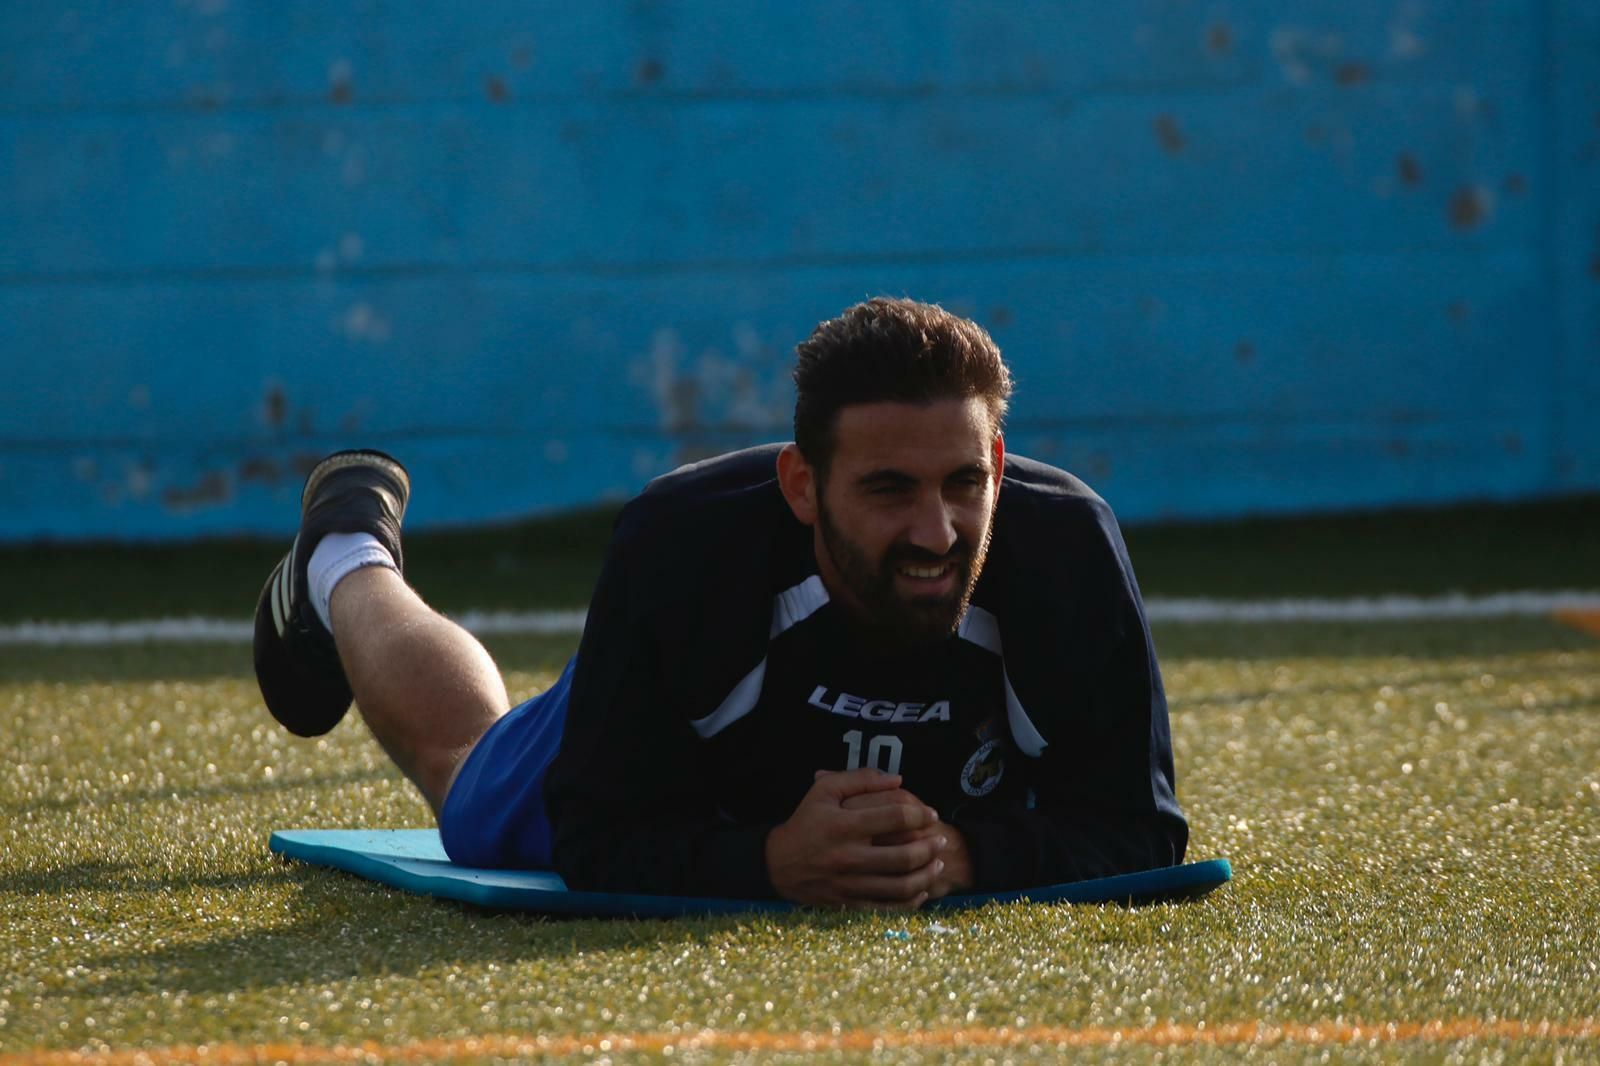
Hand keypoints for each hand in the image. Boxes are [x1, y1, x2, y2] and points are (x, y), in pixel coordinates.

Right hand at [764, 769, 945, 908]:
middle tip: (942, 839)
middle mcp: (849, 856)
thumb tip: (897, 780)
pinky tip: (922, 890)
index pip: (896, 818)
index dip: (921, 814)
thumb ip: (860, 780)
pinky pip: (888, 908)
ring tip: (938, 863)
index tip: (932, 814)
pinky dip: (911, 902)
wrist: (778, 865)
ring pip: (901, 886)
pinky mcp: (850, 904)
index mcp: (844, 825)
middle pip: (904, 856)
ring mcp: (850, 884)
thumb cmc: (806, 822)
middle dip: (931, 847)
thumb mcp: (824, 791)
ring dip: (927, 875)